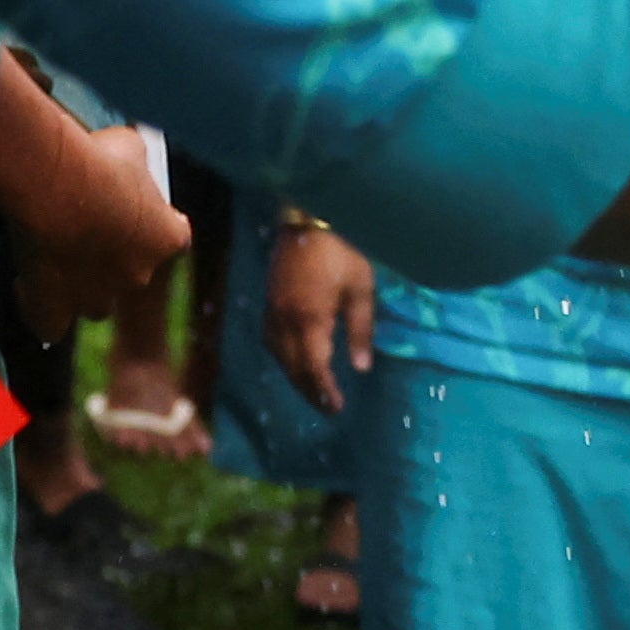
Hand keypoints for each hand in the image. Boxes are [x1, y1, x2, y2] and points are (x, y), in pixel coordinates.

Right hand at [3, 115, 189, 325]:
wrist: (54, 185)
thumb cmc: (96, 161)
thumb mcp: (129, 148)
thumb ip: (134, 162)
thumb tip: (127, 157)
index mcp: (168, 240)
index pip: (170, 238)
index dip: (149, 226)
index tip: (129, 209)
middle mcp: (139, 276)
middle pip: (130, 274)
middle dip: (111, 256)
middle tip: (83, 227)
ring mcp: (97, 297)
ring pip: (95, 304)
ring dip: (81, 287)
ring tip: (56, 259)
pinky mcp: (57, 311)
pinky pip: (51, 324)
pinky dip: (41, 311)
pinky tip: (27, 288)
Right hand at [268, 223, 375, 410]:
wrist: (307, 222)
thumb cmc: (342, 253)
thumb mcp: (361, 290)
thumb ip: (360, 330)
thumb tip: (361, 368)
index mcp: (309, 320)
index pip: (313, 368)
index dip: (324, 391)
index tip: (336, 408)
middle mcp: (285, 322)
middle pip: (294, 368)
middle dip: (310, 391)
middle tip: (328, 407)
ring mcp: (272, 313)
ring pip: (280, 358)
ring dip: (296, 378)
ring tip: (315, 391)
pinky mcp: (268, 304)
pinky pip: (272, 342)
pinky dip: (284, 359)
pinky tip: (296, 362)